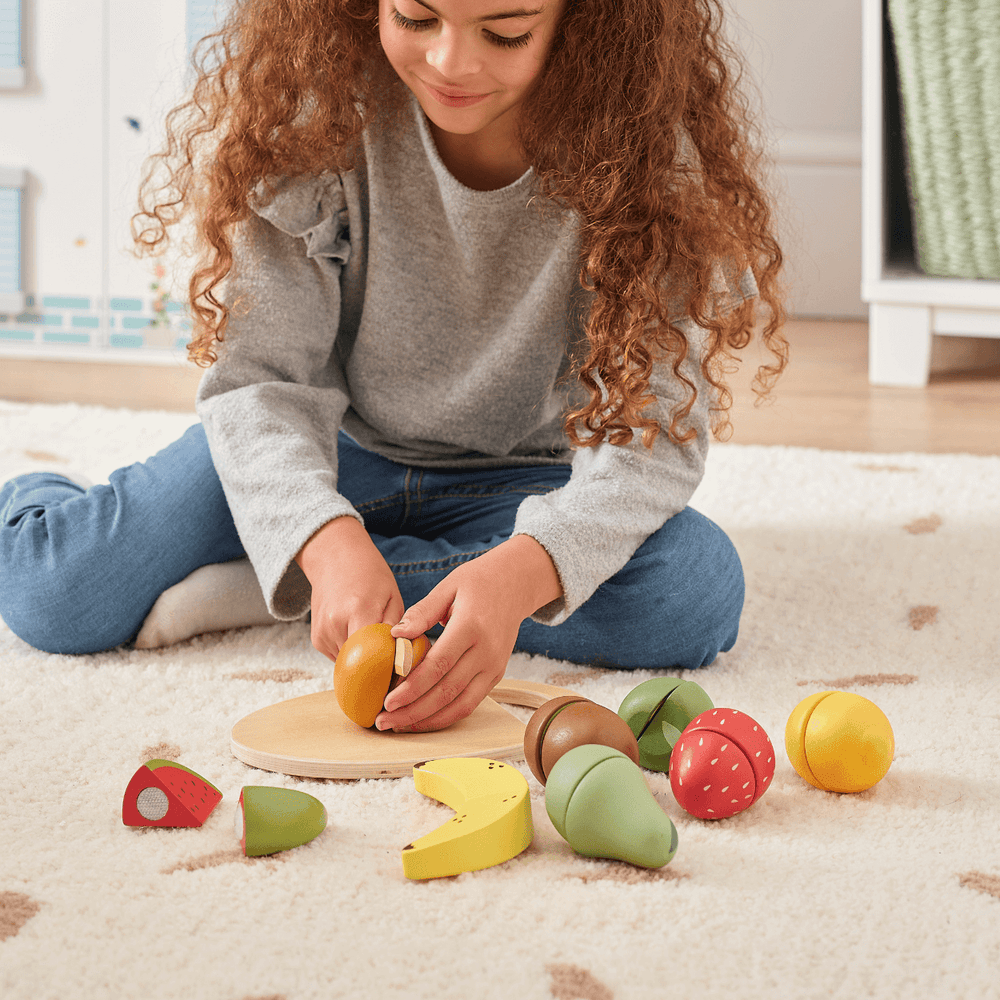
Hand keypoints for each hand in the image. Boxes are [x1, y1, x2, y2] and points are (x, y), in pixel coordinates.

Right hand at [295, 516, 404, 661]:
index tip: (400, 669)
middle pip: (361, 664)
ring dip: (364, 658)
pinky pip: (340, 657)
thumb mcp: (393, 597)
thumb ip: (397, 630)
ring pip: (350, 664)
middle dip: (378, 665)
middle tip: (391, 654)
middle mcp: (335, 625)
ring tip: (371, 635)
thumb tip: (402, 660)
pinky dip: (352, 652)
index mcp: (358, 611)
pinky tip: (356, 632)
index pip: (372, 655)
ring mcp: (323, 634)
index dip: (388, 666)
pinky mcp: (317, 640)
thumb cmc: (370, 575)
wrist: (335, 558)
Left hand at [376, 535, 561, 732]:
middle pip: (447, 691)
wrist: (515, 584)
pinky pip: (470, 703)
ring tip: (399, 725)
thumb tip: (395, 635)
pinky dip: (446, 716)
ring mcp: (494, 666)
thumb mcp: (448, 587)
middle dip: (413, 711)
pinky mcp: (496, 675)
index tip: (387, 701)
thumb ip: (422, 612)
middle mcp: (487, 652)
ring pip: (460, 705)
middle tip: (383, 721)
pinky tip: (423, 718)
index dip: (412, 687)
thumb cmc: (477, 583)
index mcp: (471, 627)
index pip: (438, 665)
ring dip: (428, 720)